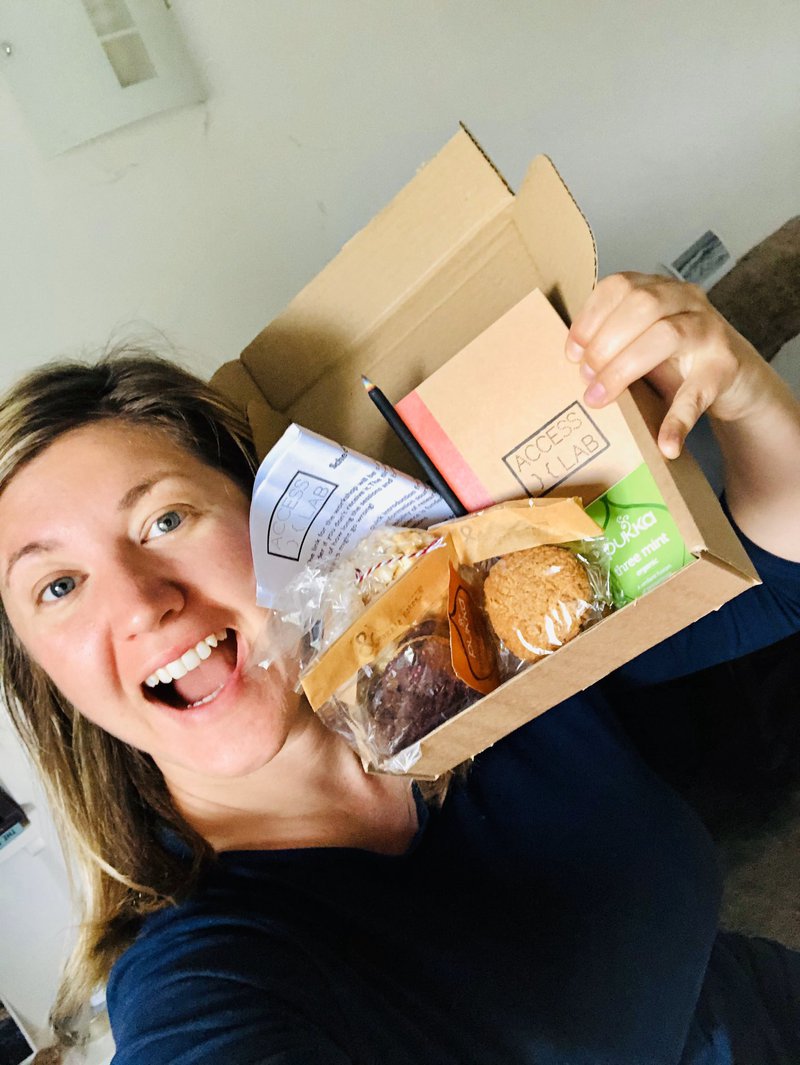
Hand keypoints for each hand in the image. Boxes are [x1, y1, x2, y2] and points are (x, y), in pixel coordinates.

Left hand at [565, 272, 764, 458]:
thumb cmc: (679, 358)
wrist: (738, 379)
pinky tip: (666, 443)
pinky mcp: (726, 367)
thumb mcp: (643, 340)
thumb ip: (614, 340)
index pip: (620, 286)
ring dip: (625, 368)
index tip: (572, 352)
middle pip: (641, 305)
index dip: (589, 318)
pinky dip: (678, 420)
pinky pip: (698, 392)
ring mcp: (710, 331)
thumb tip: (573, 360)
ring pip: (667, 335)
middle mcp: (687, 300)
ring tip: (601, 396)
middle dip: (605, 343)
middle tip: (586, 377)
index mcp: (660, 290)